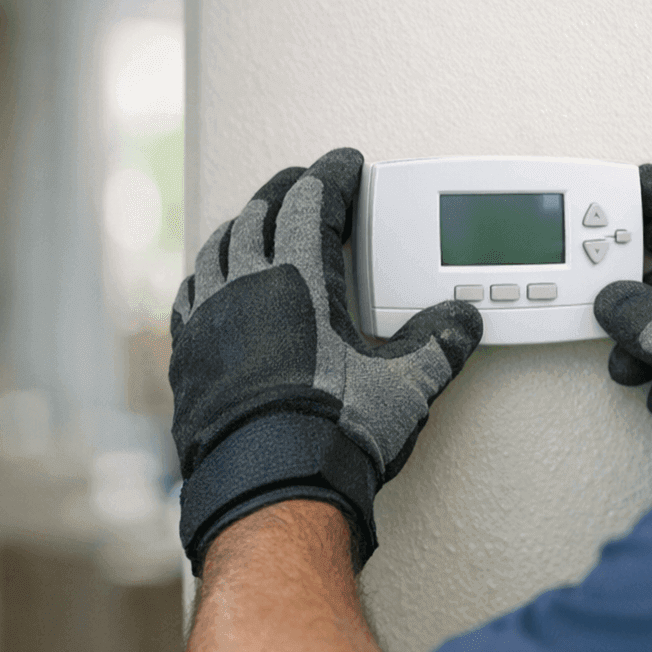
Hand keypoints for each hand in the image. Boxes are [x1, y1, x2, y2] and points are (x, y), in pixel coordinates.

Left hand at [169, 148, 482, 574]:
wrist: (271, 488)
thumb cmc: (334, 433)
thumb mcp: (406, 386)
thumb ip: (438, 344)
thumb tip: (463, 320)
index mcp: (301, 282)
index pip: (314, 204)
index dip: (332, 176)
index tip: (344, 163)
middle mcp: (247, 290)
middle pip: (259, 214)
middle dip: (284, 190)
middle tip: (302, 181)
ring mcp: (210, 323)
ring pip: (217, 249)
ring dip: (239, 225)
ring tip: (254, 219)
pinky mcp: (188, 359)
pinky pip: (191, 295)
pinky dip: (206, 274)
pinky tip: (212, 281)